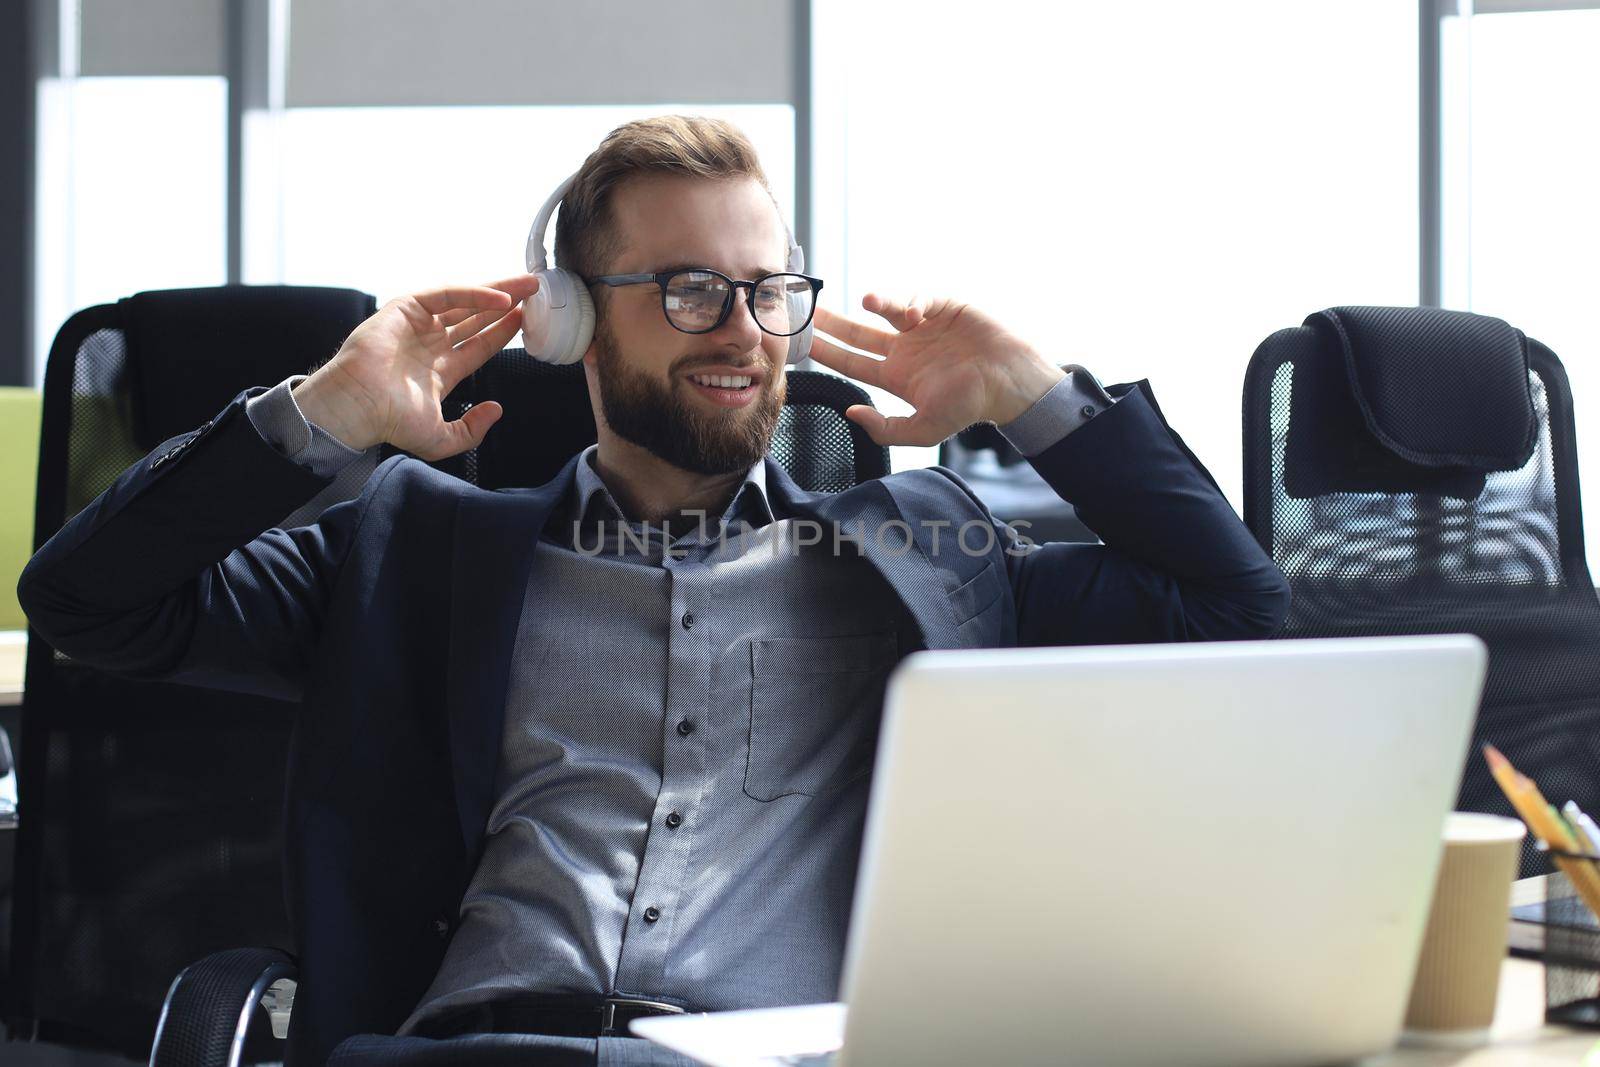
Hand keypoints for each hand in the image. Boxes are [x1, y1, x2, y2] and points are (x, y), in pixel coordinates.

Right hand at [293, 275, 538, 459]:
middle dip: (507, 305)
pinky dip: (475, 294)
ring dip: (498, 291)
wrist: (357, 406)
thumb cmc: (389, 422)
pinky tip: (501, 300)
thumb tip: (496, 411)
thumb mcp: (441, 438)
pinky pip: (447, 295)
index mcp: (440, 371)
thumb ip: (472, 430)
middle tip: (535, 292)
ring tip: (528, 285)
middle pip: (477, 318)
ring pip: (466, 302)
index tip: (526, 321)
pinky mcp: (406, 308)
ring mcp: (418, 324)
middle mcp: (431, 344)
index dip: (503, 333)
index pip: (479, 346)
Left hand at [809, 295, 1064, 446]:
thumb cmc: (970, 407)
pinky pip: (919, 297)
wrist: (1009, 383)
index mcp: (896, 377)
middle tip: (807, 308)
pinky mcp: (944, 307)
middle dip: (832, 322)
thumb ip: (886, 429)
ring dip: (877, 302)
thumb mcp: (925, 430)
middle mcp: (905, 350)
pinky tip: (916, 314)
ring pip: (888, 310)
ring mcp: (923, 328)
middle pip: (857, 333)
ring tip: (870, 301)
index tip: (800, 342)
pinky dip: (912, 301)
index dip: (825, 352)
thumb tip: (850, 413)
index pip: (851, 362)